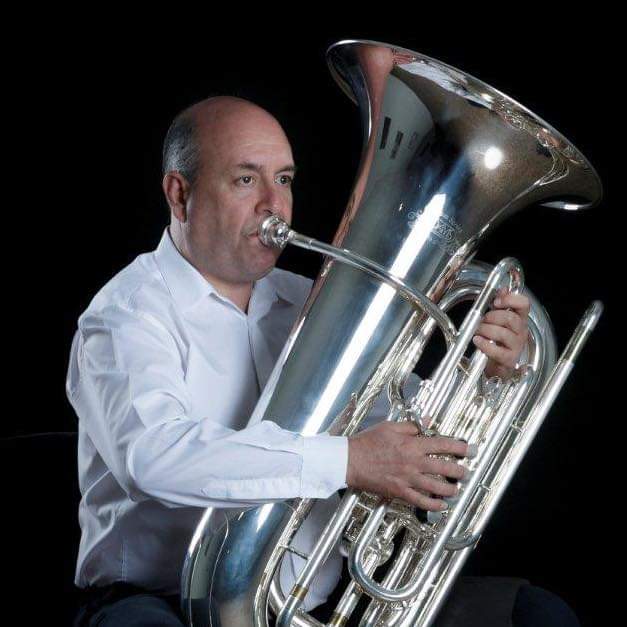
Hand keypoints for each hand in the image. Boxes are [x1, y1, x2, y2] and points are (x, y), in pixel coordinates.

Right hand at [346, 421, 469, 511]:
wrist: (350, 460)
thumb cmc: (367, 442)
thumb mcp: (389, 427)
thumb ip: (411, 426)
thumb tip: (427, 422)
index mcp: (411, 445)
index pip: (442, 445)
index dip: (459, 448)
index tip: (470, 450)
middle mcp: (413, 463)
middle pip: (444, 468)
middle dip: (459, 471)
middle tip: (465, 472)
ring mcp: (407, 479)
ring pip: (436, 487)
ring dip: (450, 489)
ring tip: (456, 489)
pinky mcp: (400, 492)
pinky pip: (421, 501)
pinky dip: (434, 504)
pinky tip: (442, 504)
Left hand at [473, 288, 529, 378]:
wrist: (499, 365)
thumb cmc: (499, 341)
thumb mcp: (499, 320)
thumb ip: (500, 305)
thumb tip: (502, 289)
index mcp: (520, 319)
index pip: (524, 304)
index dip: (510, 300)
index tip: (496, 302)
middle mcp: (521, 332)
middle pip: (510, 318)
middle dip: (492, 317)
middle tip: (483, 320)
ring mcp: (517, 346)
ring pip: (502, 333)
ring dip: (485, 330)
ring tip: (478, 331)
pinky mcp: (509, 359)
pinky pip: (497, 350)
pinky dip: (484, 344)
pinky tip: (477, 340)